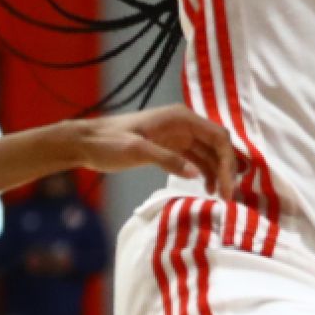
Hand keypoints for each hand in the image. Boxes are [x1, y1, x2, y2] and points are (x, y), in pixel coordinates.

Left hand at [72, 105, 239, 196]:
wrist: (87, 143)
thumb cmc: (109, 142)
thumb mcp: (137, 150)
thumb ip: (168, 160)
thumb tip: (196, 174)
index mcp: (180, 118)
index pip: (217, 136)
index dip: (227, 160)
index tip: (227, 185)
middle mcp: (184, 124)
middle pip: (217, 145)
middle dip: (226, 168)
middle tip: (227, 196)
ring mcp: (178, 136)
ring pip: (208, 153)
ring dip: (217, 172)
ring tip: (220, 196)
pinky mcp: (170, 148)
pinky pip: (196, 159)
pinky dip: (204, 173)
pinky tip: (206, 188)